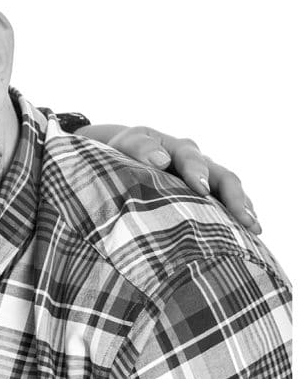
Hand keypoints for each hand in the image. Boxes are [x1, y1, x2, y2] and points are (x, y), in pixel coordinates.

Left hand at [104, 126, 259, 232]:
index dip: (197, 173)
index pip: (192, 160)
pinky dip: (236, 216)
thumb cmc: (124, 152)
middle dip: (234, 197)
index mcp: (179, 149)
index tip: (202, 190)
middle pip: (224, 177)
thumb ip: (139, 148)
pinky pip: (226, 204)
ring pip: (230, 192)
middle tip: (244, 218)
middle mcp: (199, 163)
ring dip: (243, 208)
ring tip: (254, 229)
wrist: (127, 157)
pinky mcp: (206, 195)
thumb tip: (161, 160)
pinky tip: (246, 235)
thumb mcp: (126, 144)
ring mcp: (207, 179)